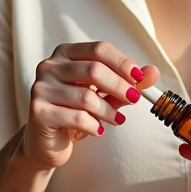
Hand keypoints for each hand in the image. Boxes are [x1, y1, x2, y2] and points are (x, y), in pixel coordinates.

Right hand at [24, 41, 158, 169]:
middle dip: (120, 86)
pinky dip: (94, 126)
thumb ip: (127, 82)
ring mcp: (41, 88)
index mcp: (65, 53)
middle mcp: (49, 66)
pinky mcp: (38, 111)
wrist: (48, 142)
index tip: (139, 78)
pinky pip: (76, 117)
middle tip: (134, 100)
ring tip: (117, 119)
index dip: (122, 62)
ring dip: (108, 111)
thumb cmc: (77, 112)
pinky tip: (98, 130)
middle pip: (94, 69)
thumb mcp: (105, 94)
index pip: (99, 49)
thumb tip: (152, 71)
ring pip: (86, 97)